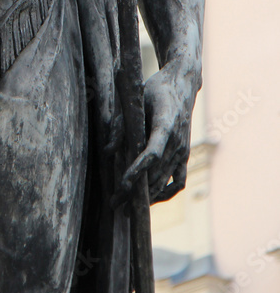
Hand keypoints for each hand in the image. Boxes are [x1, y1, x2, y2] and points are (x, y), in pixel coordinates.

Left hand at [113, 60, 199, 205]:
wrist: (182, 85)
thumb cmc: (155, 89)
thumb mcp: (136, 98)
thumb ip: (122, 123)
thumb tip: (107, 151)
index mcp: (166, 123)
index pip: (152, 154)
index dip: (137, 171)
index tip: (122, 185)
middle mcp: (177, 141)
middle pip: (156, 173)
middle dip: (136, 191)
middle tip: (115, 204)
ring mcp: (183, 150)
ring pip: (166, 182)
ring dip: (148, 197)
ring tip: (128, 208)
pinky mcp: (185, 155)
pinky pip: (178, 181)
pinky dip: (165, 193)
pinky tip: (150, 199)